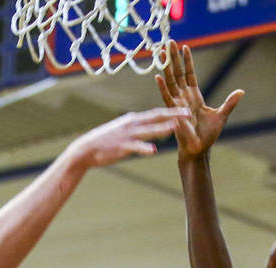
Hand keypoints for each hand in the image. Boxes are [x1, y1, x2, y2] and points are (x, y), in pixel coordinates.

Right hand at [68, 107, 190, 167]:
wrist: (86, 149)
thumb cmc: (104, 141)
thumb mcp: (122, 130)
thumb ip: (135, 129)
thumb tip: (147, 128)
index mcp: (133, 120)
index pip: (156, 113)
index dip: (171, 111)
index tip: (185, 108)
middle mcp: (132, 124)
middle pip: (156, 117)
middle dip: (173, 115)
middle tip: (189, 113)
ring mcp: (127, 135)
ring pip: (148, 130)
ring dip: (162, 128)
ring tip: (175, 128)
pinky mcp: (121, 147)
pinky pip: (135, 147)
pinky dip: (144, 148)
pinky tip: (153, 150)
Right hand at [155, 41, 242, 158]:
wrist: (198, 150)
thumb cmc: (208, 136)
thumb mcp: (222, 116)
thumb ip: (229, 103)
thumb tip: (241, 91)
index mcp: (195, 97)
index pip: (190, 75)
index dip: (188, 61)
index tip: (185, 47)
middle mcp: (184, 98)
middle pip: (178, 74)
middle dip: (174, 58)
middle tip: (170, 42)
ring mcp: (178, 104)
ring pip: (171, 81)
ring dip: (166, 67)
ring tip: (162, 52)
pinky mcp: (173, 113)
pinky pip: (166, 98)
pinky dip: (162, 87)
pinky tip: (158, 76)